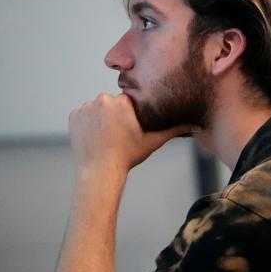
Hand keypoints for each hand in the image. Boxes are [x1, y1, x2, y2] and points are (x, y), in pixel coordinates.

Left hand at [68, 93, 192, 177]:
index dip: (131, 114)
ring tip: (106, 137)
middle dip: (115, 115)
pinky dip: (88, 124)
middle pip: (112, 103)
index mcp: (122, 102)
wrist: (99, 171)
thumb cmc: (128, 156)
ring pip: (97, 109)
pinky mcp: (73, 116)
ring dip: (101, 119)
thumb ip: (173, 129)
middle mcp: (102, 100)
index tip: (132, 127)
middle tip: (119, 135)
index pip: (129, 101)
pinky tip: (95, 137)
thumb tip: (196, 124)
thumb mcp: (153, 141)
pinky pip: (83, 115)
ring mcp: (85, 108)